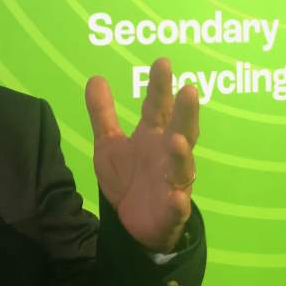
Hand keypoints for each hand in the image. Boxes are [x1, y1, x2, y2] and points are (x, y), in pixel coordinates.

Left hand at [85, 57, 198, 252]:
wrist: (131, 223)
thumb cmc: (128, 178)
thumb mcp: (108, 144)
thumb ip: (103, 113)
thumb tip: (96, 78)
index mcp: (153, 136)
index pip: (157, 107)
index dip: (160, 86)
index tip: (162, 62)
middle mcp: (168, 154)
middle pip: (180, 129)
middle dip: (185, 112)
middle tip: (189, 90)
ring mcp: (173, 182)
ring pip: (182, 166)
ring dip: (182, 154)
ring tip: (177, 139)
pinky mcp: (171, 211)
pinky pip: (177, 206)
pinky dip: (178, 202)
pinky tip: (178, 197)